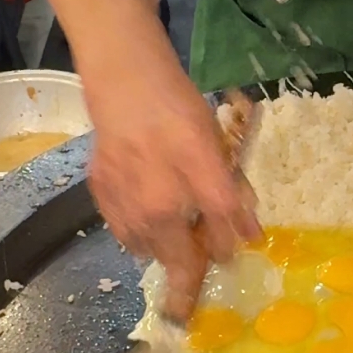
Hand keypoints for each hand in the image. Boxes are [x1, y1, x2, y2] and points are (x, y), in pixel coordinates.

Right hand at [86, 60, 260, 321]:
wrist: (126, 87)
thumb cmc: (179, 109)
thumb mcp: (217, 143)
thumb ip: (231, 190)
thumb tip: (249, 232)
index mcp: (198, 179)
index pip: (222, 233)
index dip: (231, 246)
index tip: (233, 250)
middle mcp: (161, 202)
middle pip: (182, 257)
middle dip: (197, 264)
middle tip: (204, 255)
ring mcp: (128, 205)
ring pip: (154, 252)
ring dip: (169, 251)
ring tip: (178, 233)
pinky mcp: (103, 200)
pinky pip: (128, 238)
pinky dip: (143, 237)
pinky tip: (152, 220)